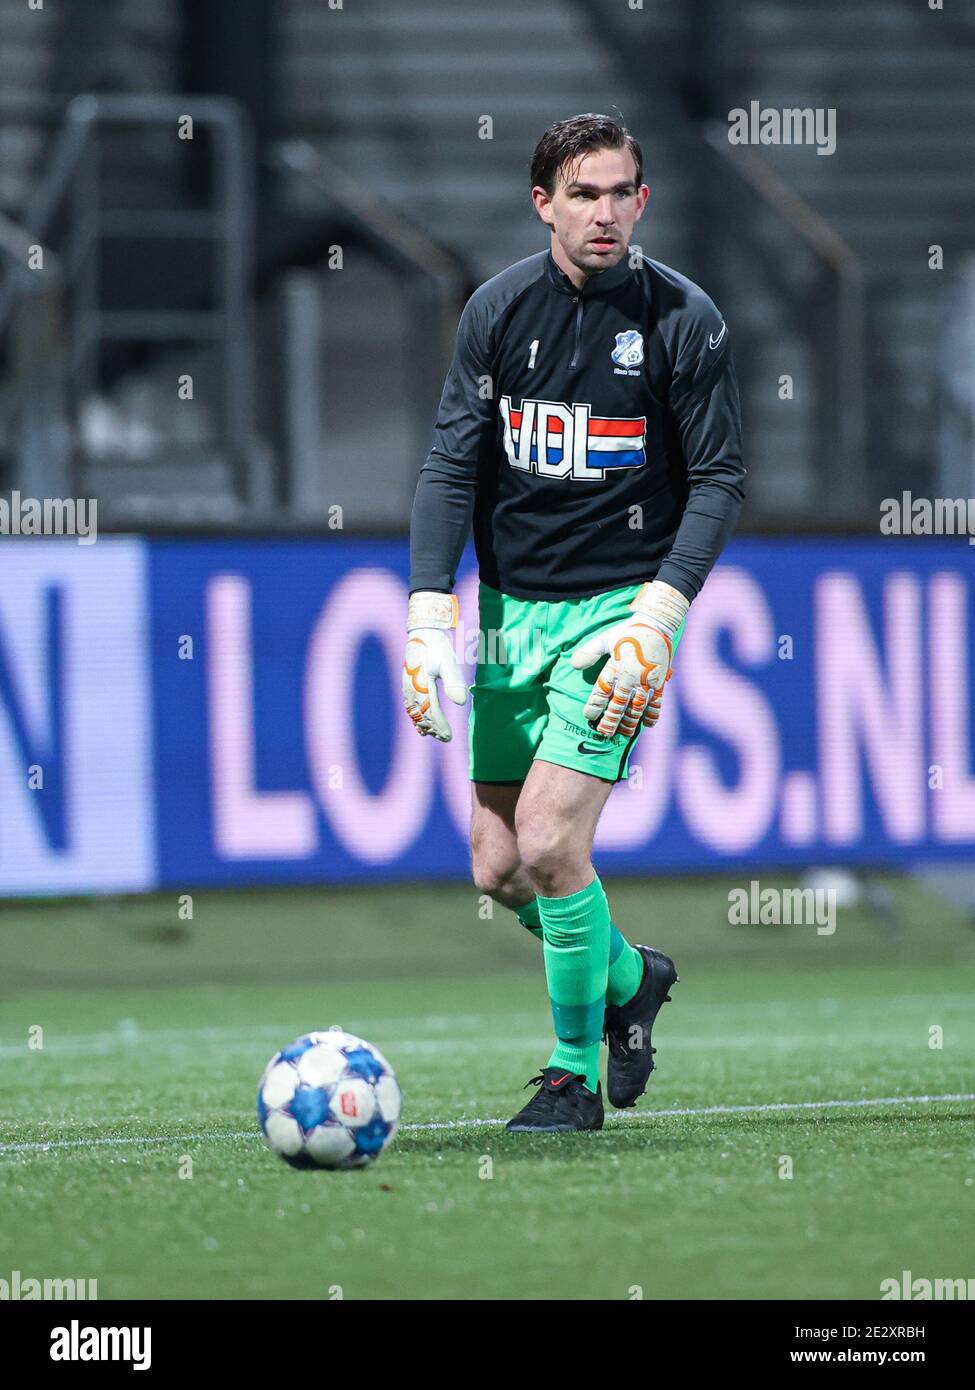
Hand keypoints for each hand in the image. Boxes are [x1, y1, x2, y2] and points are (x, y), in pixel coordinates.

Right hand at [402, 592, 467, 740]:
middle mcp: (412, 687)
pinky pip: (410, 704)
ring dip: (422, 723)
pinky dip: (415, 715)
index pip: (431, 711)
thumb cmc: (438, 646)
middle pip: (421, 714)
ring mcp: (408, 685)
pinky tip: (418, 721)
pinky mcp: (409, 682)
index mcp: (422, 684)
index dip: (439, 725)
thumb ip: (454, 682)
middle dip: (432, 727)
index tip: (448, 737)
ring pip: (413, 710)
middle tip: (444, 738)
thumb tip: (460, 702)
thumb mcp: (449, 662)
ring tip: (430, 734)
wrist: (424, 631)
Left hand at [569, 581, 687, 736]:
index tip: (589, 716)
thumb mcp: (605, 639)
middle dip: (610, 720)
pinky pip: (657, 702)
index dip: (594, 706)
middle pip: (618, 704)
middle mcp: (631, 676)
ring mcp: (646, 681)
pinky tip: (648, 724)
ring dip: (630, 722)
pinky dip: (653, 714)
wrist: (656, 624)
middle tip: (603, 732)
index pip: (601, 691)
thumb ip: (589, 652)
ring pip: (637, 707)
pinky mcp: (659, 682)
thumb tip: (573, 664)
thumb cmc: (627, 632)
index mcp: (616, 666)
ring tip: (623, 733)